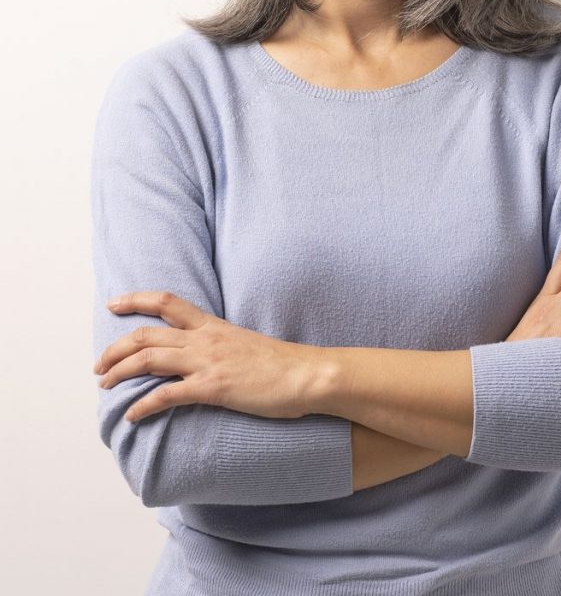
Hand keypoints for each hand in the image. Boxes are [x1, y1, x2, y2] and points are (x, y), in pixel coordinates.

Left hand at [93, 291, 323, 422]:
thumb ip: (222, 345)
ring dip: (120, 372)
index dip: (135, 300)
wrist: (307, 374)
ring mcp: (208, 362)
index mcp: (213, 325)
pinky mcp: (213, 388)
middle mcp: (205, 339)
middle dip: (115, 348)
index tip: (113, 304)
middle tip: (99, 365)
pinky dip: (143, 405)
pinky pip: (167, 395)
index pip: (167, 302)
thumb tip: (206, 355)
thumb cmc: (282, 364)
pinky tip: (132, 415)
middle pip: (146, 334)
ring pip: (149, 359)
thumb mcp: (246, 343)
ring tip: (105, 385)